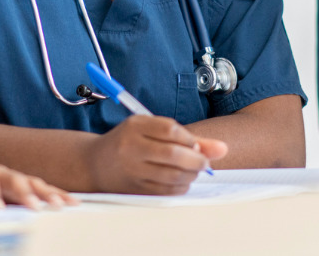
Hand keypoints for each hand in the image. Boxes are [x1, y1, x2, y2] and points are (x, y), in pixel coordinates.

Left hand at [0, 162, 73, 207]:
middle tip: (35, 207)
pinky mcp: (25, 185)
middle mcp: (0, 173)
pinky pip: (45, 189)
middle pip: (15, 180)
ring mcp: (14, 178)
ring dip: (47, 194)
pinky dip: (59, 195)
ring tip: (61, 206)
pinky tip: (73, 203)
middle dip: (25, 193)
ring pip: (34, 183)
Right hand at [85, 115, 227, 195]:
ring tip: (192, 171)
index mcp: (134, 126)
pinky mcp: (134, 189)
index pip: (170, 130)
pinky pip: (166, 191)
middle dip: (197, 160)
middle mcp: (130, 147)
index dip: (189, 138)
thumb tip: (223, 149)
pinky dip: (181, 187)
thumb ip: (186, 137)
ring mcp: (131, 169)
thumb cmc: (129, 143)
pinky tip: (181, 181)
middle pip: (174, 154)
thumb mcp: (150, 131)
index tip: (195, 144)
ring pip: (173, 175)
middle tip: (203, 163)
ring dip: (191, 175)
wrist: (95, 164)